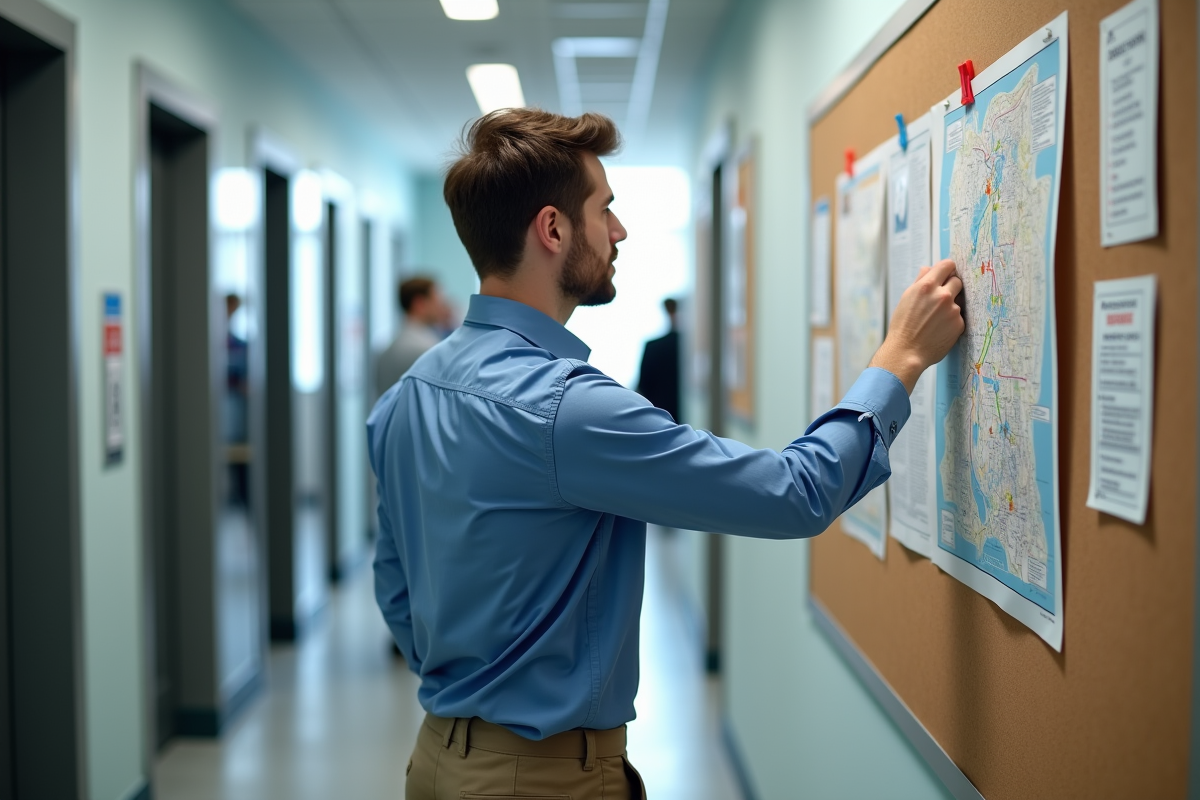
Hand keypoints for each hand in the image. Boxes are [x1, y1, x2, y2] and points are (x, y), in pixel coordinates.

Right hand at [869, 259, 963, 392]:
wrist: (906, 352)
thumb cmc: (903, 326)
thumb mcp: (906, 299)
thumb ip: (920, 281)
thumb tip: (928, 268)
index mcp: (927, 286)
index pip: (947, 265)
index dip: (947, 269)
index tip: (947, 274)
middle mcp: (942, 295)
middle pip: (957, 281)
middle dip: (951, 287)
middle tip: (941, 298)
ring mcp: (953, 310)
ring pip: (957, 300)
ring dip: (950, 306)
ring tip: (935, 319)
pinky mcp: (959, 324)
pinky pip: (958, 316)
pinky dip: (951, 321)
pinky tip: (939, 329)